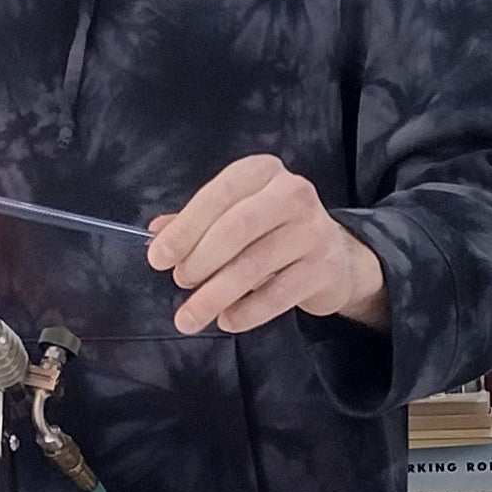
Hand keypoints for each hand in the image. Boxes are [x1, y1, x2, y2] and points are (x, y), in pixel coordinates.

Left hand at [147, 155, 387, 335]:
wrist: (336, 257)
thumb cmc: (274, 230)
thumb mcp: (236, 215)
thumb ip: (197, 221)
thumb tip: (156, 233)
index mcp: (262, 171)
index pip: (218, 194)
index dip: (185, 228)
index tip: (158, 258)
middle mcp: (292, 192)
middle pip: (236, 228)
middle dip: (200, 260)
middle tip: (179, 283)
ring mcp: (313, 230)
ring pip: (254, 264)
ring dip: (215, 294)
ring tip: (190, 315)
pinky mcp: (325, 268)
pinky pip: (277, 294)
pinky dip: (247, 311)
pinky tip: (227, 320)